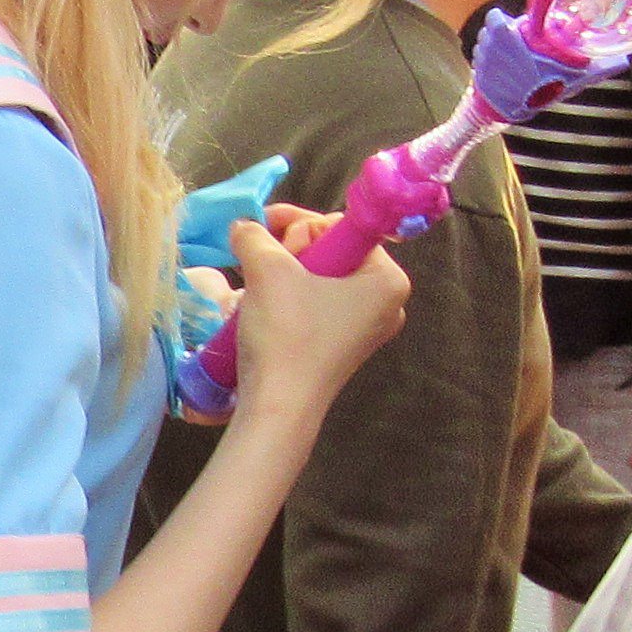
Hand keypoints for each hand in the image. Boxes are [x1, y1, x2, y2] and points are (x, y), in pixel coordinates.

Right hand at [217, 214, 409, 434]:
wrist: (278, 407)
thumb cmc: (286, 335)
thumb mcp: (268, 270)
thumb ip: (254, 235)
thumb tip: (243, 226)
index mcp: (387, 279)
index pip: (341, 226)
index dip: (300, 223)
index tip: (267, 228)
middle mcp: (386, 302)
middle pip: (331, 250)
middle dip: (291, 248)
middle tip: (262, 262)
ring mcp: (364, 328)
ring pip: (319, 277)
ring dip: (284, 271)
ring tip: (257, 284)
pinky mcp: (341, 346)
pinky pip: (316, 303)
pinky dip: (289, 296)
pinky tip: (265, 303)